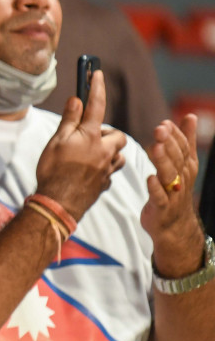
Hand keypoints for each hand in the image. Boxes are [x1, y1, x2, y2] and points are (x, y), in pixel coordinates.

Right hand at [35, 70, 125, 220]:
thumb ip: (69, 120)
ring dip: (108, 151)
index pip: (96, 105)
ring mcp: (107, 168)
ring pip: (117, 154)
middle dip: (107, 134)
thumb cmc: (53, 171)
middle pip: (116, 135)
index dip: (96, 87)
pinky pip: (110, 171)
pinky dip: (104, 168)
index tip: (97, 73)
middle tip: (88, 137)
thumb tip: (76, 99)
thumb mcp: (56, 141)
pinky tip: (90, 172)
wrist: (59, 203)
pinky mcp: (105, 183)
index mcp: (90, 137)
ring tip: (91, 155)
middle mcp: (103, 150)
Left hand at [142, 114, 205, 276]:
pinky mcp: (161, 208)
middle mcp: (182, 178)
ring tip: (154, 147)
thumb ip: (185, 140)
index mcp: (186, 166)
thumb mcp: (182, 164)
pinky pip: (159, 197)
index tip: (165, 123)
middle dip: (169, 143)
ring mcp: (172, 193)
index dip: (175, 135)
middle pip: (176, 158)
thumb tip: (190, 115)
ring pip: (168, 175)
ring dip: (162, 160)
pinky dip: (155, 188)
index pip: (183, 147)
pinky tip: (150, 178)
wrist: (173, 224)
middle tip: (160, 129)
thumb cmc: (174, 189)